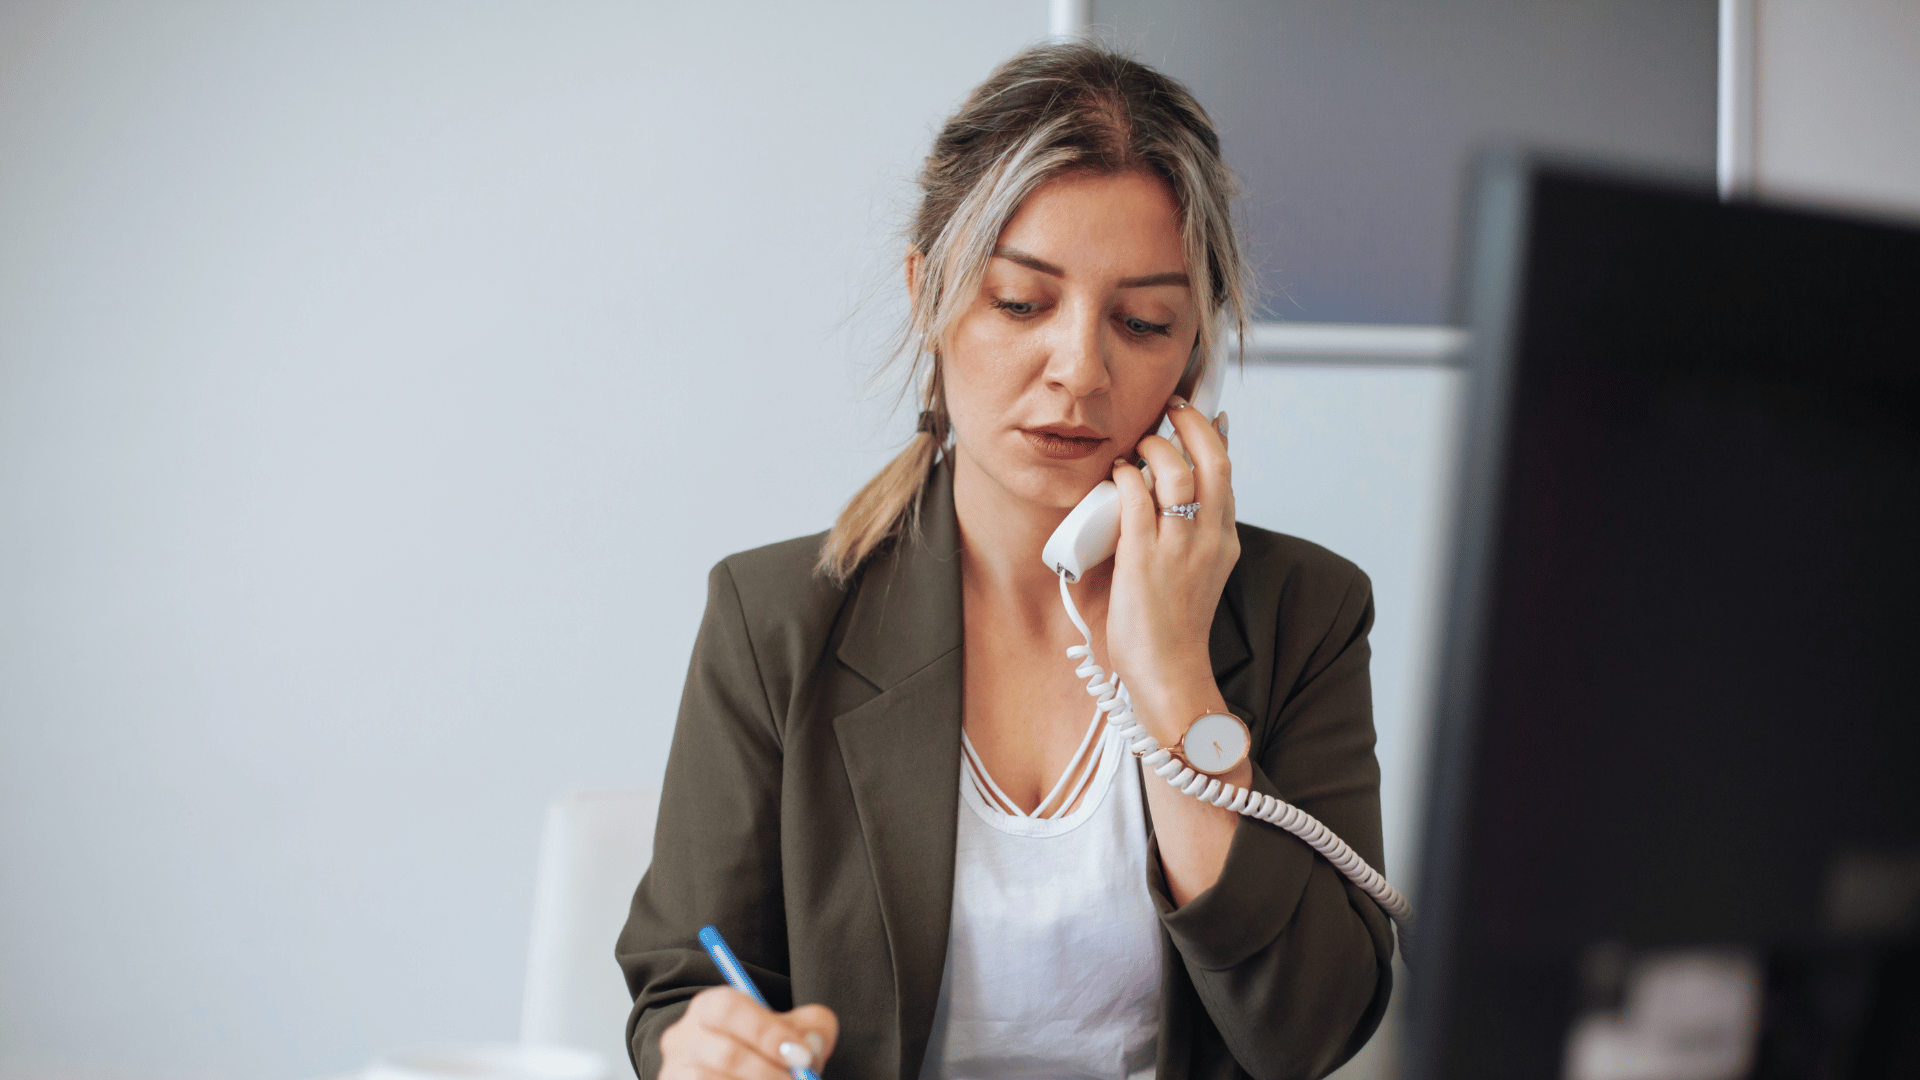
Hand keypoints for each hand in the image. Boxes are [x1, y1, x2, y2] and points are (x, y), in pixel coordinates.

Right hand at [659, 986, 837, 1079]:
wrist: (738, 1072)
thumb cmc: (766, 1050)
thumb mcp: (789, 1030)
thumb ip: (810, 1027)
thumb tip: (812, 1044)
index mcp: (709, 1006)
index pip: (729, 1008)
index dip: (768, 1033)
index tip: (803, 1056)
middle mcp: (682, 1038)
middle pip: (724, 1054)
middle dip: (768, 1072)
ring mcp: (674, 1072)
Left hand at [1105, 399, 1238, 746]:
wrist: (1169, 671)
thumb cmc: (1173, 627)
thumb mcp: (1198, 573)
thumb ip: (1190, 535)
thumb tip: (1170, 497)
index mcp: (1223, 541)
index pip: (1226, 475)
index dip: (1215, 438)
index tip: (1207, 415)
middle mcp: (1208, 538)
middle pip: (1212, 461)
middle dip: (1192, 424)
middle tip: (1172, 409)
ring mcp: (1178, 547)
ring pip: (1175, 473)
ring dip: (1154, 448)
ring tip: (1138, 447)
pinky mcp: (1144, 558)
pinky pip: (1136, 499)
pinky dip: (1126, 477)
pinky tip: (1118, 473)